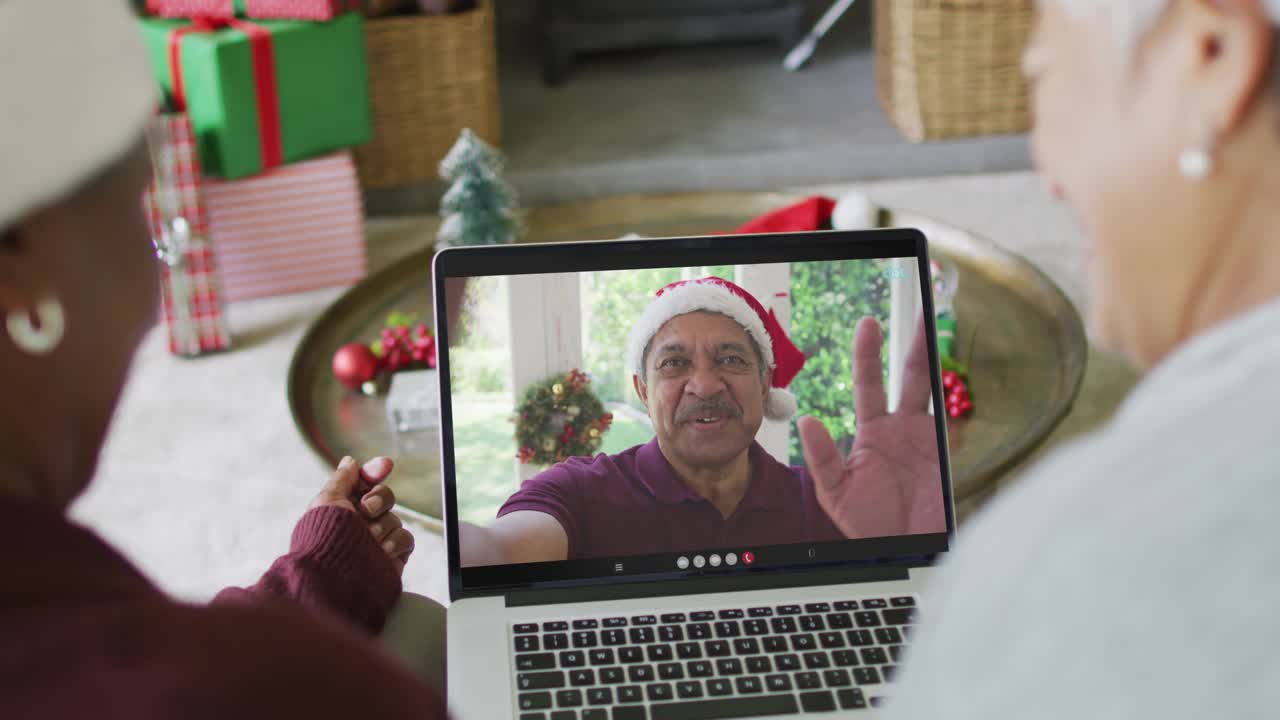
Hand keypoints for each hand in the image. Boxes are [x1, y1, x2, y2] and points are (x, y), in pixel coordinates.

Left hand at [310, 456, 415, 575]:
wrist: (334, 576)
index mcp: (343, 507)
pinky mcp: (393, 556)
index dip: (375, 471)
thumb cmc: (324, 537)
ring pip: (395, 518)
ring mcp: (378, 539)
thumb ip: (343, 478)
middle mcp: (361, 522)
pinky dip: (395, 542)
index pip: (365, 482)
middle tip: (364, 511)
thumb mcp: (328, 500)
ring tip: (367, 539)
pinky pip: (406, 538)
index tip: (384, 465)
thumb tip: (351, 461)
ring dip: (382, 525)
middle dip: (378, 499)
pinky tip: (382, 551)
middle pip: (385, 496)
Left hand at [798, 315, 945, 538]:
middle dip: (914, 346)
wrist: (898, 551)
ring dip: (935, 367)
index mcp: (873, 432)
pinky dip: (948, 420)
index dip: (869, 354)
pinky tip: (941, 408)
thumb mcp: (835, 492)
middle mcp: (901, 430)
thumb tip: (808, 422)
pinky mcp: (944, 460)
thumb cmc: (867, 524)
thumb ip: (823, 458)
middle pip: (909, 379)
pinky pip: (948, 434)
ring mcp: (926, 442)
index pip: (870, 384)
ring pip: (933, 395)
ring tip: (933, 338)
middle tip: (919, 316)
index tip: (868, 323)